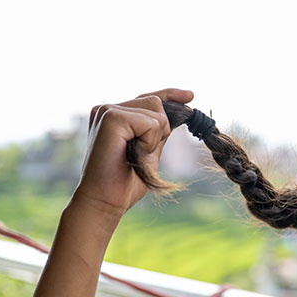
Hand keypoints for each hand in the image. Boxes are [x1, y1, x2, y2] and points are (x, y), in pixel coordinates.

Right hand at [74, 88, 193, 217]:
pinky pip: (151, 123)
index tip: (190, 95)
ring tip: (133, 155)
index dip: (171, 95)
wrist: (106, 201)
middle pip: (156, 102)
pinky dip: (149, 142)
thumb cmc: (125, 182)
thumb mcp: (148, 151)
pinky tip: (132, 154)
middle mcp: (107, 109)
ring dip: (154, 139)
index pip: (147, 98)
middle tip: (141, 153)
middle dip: (161, 131)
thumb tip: (178, 113)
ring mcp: (107, 110)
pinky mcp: (111, 117)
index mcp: (114, 115)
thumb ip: (157, 132)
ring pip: (157, 112)